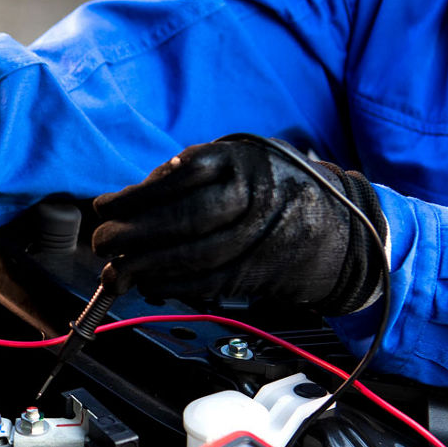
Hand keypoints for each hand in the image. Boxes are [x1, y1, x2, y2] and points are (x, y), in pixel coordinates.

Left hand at [91, 138, 386, 314]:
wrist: (346, 230)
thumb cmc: (279, 192)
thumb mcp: (243, 162)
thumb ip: (192, 174)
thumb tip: (133, 199)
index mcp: (243, 160)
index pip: (178, 176)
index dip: (134, 197)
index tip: (104, 207)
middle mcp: (254, 195)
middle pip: (183, 218)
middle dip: (132, 234)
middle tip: (101, 242)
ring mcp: (260, 235)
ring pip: (192, 255)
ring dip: (144, 268)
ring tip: (115, 273)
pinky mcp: (259, 271)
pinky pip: (208, 282)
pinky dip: (172, 286)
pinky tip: (149, 284)